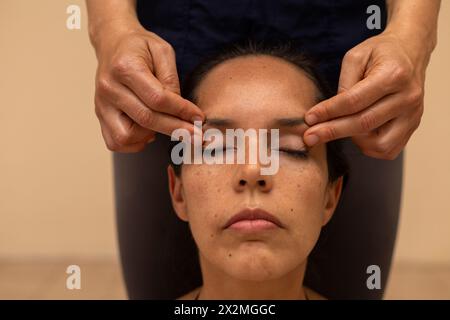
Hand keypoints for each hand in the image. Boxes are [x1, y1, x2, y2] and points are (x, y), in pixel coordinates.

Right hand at [93, 24, 203, 151]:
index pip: (157, 99)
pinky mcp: (100, 115)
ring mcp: (102, 104)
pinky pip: (116, 142)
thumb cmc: (140, 47)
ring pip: (126, 136)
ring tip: (164, 124)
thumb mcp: (163, 51)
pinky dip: (135, 142)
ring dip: (150, 135)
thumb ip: (171, 79)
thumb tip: (179, 110)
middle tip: (196, 135)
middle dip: (176, 129)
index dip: (181, 111)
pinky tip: (147, 130)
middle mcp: (109, 88)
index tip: (199, 117)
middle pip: (145, 119)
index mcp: (125, 67)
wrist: (112, 43)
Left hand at [303, 31, 428, 159]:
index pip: (354, 101)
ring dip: (353, 140)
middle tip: (309, 137)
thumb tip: (330, 113)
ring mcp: (413, 114)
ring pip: (378, 143)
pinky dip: (368, 147)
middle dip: (332, 132)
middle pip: (364, 124)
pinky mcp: (412, 126)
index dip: (329, 112)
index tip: (309, 118)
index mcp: (393, 75)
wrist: (411, 51)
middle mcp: (407, 97)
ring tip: (341, 127)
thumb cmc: (380, 53)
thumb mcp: (356, 56)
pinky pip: (388, 149)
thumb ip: (344, 84)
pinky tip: (357, 134)